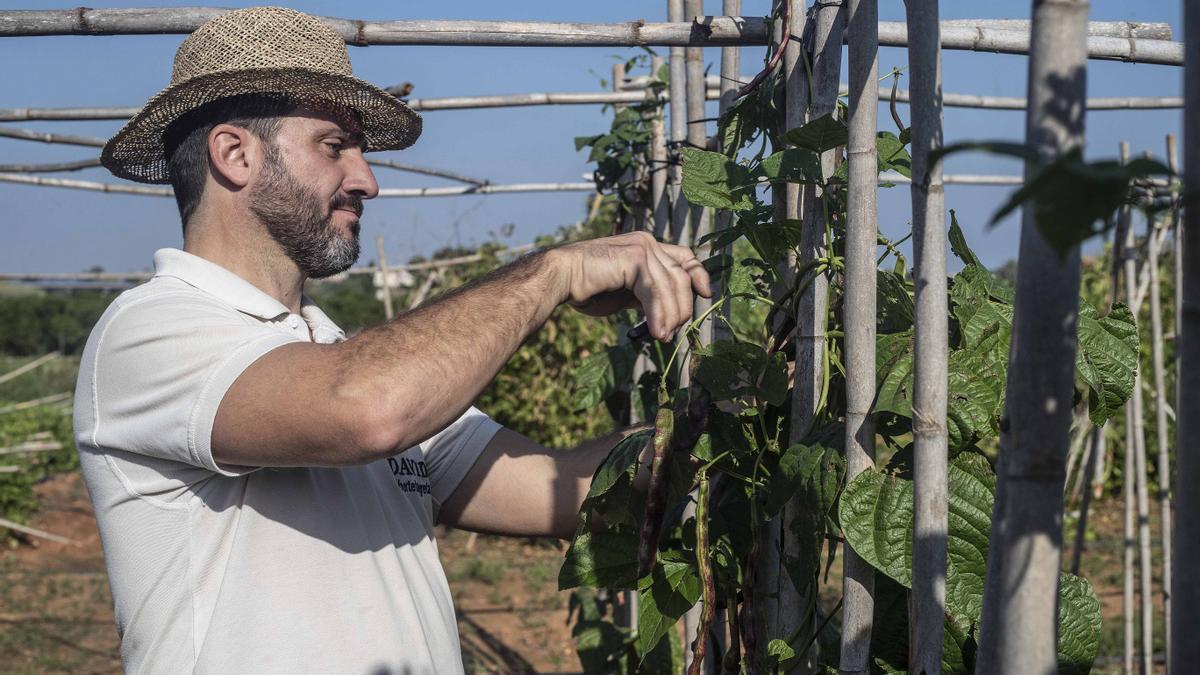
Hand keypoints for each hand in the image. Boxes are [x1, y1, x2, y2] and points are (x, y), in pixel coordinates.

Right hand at [550, 232, 711, 340]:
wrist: (559, 278)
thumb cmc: (586, 287)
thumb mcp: (625, 293)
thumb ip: (647, 295)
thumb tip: (666, 313)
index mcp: (646, 247)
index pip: (684, 258)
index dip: (698, 275)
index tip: (705, 294)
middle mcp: (647, 243)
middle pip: (682, 276)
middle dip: (682, 308)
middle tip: (671, 333)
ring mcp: (642, 247)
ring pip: (672, 286)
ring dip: (670, 316)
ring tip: (662, 337)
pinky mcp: (635, 257)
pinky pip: (656, 291)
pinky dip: (659, 314)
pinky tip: (656, 332)